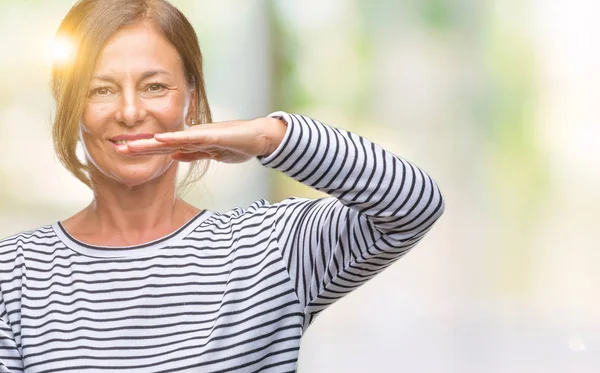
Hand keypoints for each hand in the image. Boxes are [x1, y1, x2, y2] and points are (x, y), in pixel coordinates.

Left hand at [116, 117, 286, 162]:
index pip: (164, 148)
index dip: (145, 150)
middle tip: (116, 148)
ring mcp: (201, 135)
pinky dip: (174, 139)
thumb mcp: (211, 154)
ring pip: (171, 139)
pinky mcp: (212, 135)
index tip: (125, 153)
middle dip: (140, 146)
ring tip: (130, 145)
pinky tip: (160, 139)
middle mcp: (192, 137)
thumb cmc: (238, 145)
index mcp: (191, 143)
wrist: (259, 138)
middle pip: (162, 143)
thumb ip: (193, 153)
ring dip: (150, 143)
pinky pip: (190, 138)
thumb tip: (173, 157)